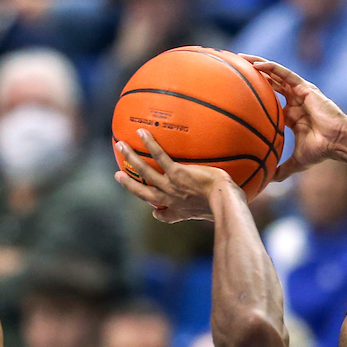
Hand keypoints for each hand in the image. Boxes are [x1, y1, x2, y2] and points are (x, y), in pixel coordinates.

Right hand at [114, 130, 230, 222]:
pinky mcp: (176, 173)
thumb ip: (219, 204)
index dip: (158, 213)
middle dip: (128, 184)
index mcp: (180, 210)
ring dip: (130, 158)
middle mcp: (170, 199)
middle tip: (117, 175)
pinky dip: (149, 144)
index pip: (164, 215)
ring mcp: (170, 186)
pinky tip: (141, 132)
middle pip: (142, 192)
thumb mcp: (219, 209)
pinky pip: (159, 157)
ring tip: (120, 145)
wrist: (223, 201)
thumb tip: (229, 199)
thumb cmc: (226, 204)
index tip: (154, 212)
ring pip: (144, 171)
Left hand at [241, 56, 346, 181]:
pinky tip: (255, 64)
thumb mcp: (296, 162)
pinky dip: (271, 68)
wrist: (338, 143)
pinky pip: (285, 74)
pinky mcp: (305, 87)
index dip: (256, 95)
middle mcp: (295, 101)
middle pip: (270, 82)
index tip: (237, 93)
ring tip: (241, 57)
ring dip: (258, 64)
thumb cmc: (321, 151)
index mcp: (292, 115)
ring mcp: (300, 92)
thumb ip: (282, 170)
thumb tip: (267, 182)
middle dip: (253, 74)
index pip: (271, 100)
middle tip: (235, 67)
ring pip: (276, 73)